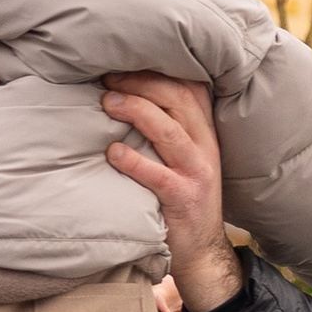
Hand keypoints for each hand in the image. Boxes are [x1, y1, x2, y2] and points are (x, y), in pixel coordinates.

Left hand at [101, 72, 242, 311]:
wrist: (202, 250)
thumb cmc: (181, 197)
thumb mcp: (182, 157)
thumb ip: (165, 128)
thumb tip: (124, 94)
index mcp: (204, 131)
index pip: (189, 86)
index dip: (157, 69)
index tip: (123, 61)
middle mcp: (205, 146)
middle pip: (178, 99)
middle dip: (140, 82)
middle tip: (107, 78)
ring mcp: (197, 172)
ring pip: (168, 130)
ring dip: (135, 110)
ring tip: (106, 103)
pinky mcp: (183, 199)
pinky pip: (158, 174)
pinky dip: (133, 160)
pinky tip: (112, 151)